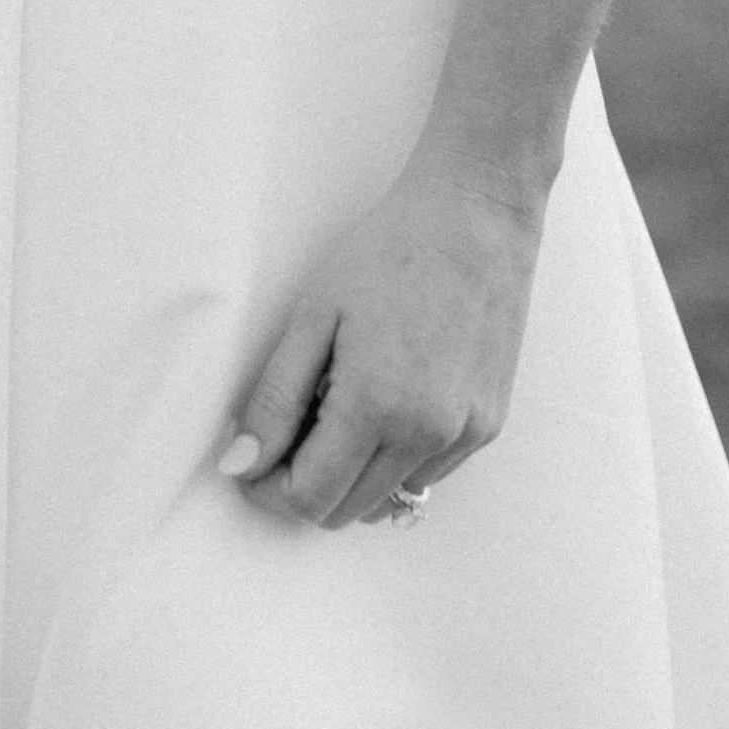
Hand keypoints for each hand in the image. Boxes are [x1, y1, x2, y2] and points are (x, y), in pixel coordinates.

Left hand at [217, 159, 542, 530]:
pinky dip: (393, 459)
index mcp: (378, 407)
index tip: (249, 460)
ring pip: (388, 500)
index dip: (267, 487)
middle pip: (346, 510)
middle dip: (304, 483)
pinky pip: (428, 475)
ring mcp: (465, 435)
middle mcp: (428, 436)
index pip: (309, 496)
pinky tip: (382, 400)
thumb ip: (275, 398)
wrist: (475, 218)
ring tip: (334, 404)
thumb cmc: (388, 253)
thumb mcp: (314, 316)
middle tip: (286, 427)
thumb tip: (240, 463)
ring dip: (350, 474)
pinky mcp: (488, 426)